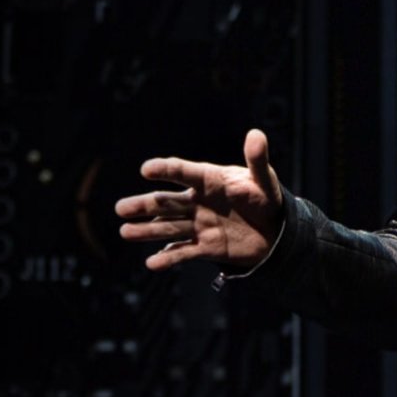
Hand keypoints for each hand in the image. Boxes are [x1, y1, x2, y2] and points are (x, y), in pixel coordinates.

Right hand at [115, 129, 284, 271]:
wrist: (275, 229)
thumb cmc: (266, 197)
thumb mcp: (264, 179)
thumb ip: (257, 160)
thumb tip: (256, 134)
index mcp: (210, 181)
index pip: (184, 172)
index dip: (166, 170)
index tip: (146, 169)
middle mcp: (199, 202)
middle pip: (167, 203)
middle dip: (144, 205)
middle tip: (120, 208)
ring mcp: (200, 225)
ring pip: (169, 228)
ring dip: (147, 231)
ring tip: (125, 232)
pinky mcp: (206, 247)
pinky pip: (184, 252)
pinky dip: (169, 258)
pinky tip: (152, 263)